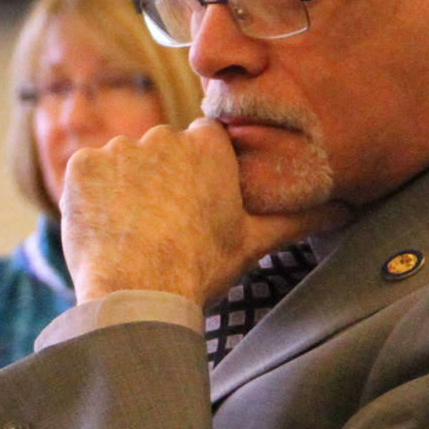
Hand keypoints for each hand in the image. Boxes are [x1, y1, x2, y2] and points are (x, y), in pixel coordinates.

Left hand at [60, 119, 346, 304]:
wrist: (137, 293)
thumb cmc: (200, 268)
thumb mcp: (252, 243)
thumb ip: (296, 220)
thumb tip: (347, 211)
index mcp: (208, 147)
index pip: (203, 146)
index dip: (198, 179)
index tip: (194, 208)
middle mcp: (164, 135)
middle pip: (162, 152)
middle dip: (161, 182)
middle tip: (164, 228)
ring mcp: (118, 148)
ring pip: (124, 163)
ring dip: (126, 189)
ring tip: (134, 234)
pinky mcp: (81, 166)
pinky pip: (87, 174)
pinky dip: (92, 198)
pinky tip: (107, 229)